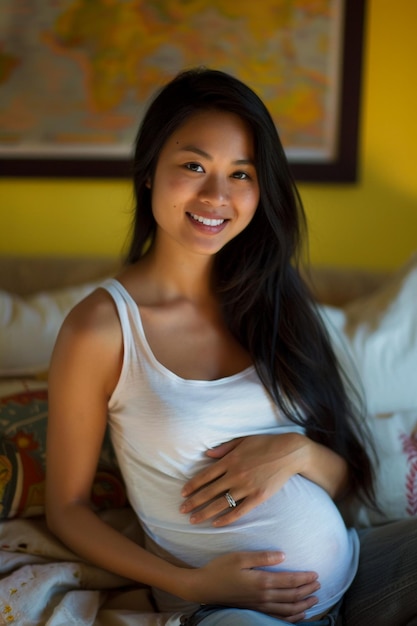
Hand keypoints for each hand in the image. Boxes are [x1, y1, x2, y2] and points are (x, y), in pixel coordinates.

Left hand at [180, 434, 308, 525]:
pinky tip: (216, 523)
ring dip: (205, 513)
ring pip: (221, 503)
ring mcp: (247, 486)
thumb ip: (223, 448)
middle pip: (209, 491)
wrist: (289, 452)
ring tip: (193, 520)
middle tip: (182, 510)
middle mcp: (235, 474)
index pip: (205, 476)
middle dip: (193, 502)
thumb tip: (206, 454)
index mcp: (230, 460)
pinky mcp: (258, 496)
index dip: (192, 486)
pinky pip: (239, 511)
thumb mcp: (242, 440)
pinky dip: (226, 518)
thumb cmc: (265, 443)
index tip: (183, 494)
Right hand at [182, 551, 319, 622]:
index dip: (304, 578)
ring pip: (288, 609)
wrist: (204, 587)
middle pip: (292, 595)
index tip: (316, 574)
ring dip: (303, 604)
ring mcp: (259, 605)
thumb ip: (262, 556)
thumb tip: (283, 556)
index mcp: (261, 581)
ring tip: (314, 599)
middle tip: (319, 584)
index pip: (289, 581)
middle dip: (307, 590)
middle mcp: (263, 596)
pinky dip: (291, 617)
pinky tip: (298, 614)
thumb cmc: (220, 568)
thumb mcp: (240, 557)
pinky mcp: (254, 610)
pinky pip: (278, 617)